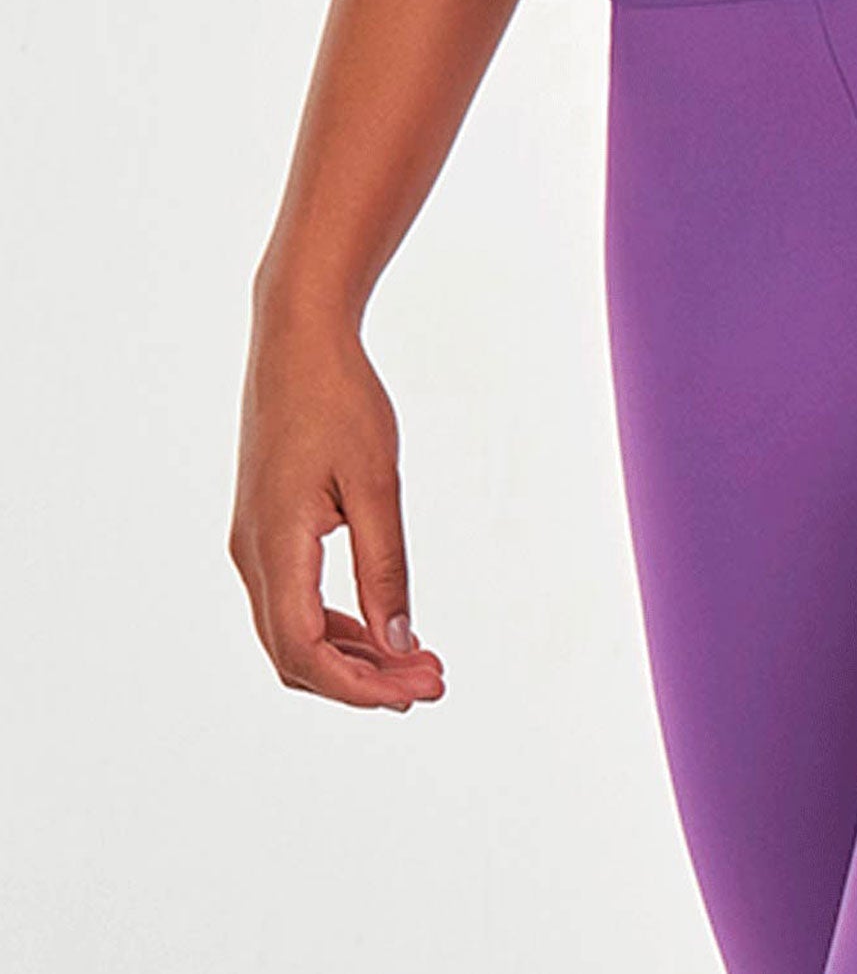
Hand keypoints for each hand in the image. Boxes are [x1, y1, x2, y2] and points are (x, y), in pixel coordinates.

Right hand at [229, 311, 445, 710]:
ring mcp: (253, 543)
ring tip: (417, 662)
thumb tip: (398, 642)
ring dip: (351, 657)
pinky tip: (380, 627)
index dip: (358, 686)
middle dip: (361, 681)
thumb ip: (385, 565)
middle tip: (430, 682)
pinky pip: (292, 602)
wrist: (297, 339)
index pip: (303, 651)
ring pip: (291, 633)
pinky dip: (335, 626)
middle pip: (295, 655)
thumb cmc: (339, 398)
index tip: (416, 692)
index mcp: (274, 544)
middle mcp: (251, 554)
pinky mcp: (264, 530)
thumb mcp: (376, 481)